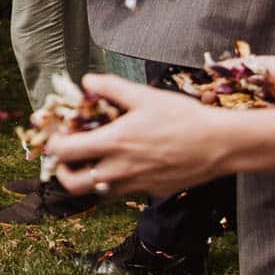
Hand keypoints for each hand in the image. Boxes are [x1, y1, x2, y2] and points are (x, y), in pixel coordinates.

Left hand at [48, 74, 232, 199]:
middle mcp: (119, 170)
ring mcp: (135, 185)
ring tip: (93, 160)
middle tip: (68, 157)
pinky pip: (123, 193)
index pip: (64, 152)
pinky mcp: (151, 192)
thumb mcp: (144, 95)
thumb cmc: (184, 118)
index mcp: (113, 143)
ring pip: (97, 193)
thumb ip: (111, 87)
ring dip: (88, 178)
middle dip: (62, 171)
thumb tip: (87, 81)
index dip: (54, 143)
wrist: (220, 145)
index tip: (57, 134)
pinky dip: (114, 182)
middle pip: (72, 184)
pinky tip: (125, 164)